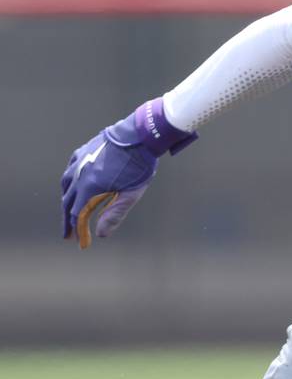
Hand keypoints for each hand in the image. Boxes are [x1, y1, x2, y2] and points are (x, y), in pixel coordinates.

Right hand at [60, 98, 196, 248]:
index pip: (78, 214)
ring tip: (69, 214)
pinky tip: (73, 187)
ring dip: (66, 202)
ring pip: (66, 185)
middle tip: (68, 235)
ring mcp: (79, 161)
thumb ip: (114, 214)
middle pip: (67, 202)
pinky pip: (70, 170)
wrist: (139, 136)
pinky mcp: (82, 151)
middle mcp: (79, 174)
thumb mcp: (131, 194)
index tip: (81, 243)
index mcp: (90, 186)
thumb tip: (101, 234)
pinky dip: (69, 183)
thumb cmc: (138, 166)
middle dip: (68, 221)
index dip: (78, 230)